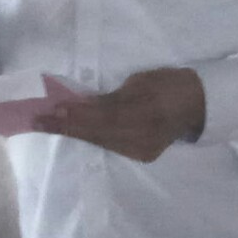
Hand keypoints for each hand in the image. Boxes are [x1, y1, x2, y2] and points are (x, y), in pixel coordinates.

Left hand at [35, 67, 206, 161]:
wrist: (197, 105)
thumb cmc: (167, 83)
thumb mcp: (140, 81)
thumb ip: (112, 96)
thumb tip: (81, 105)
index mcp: (148, 110)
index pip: (104, 115)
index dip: (77, 114)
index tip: (52, 110)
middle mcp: (146, 135)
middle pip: (99, 133)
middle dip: (67, 127)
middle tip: (39, 122)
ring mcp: (145, 150)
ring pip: (102, 142)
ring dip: (75, 134)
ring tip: (49, 126)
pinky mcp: (144, 156)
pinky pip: (111, 147)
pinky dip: (92, 140)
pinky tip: (76, 132)